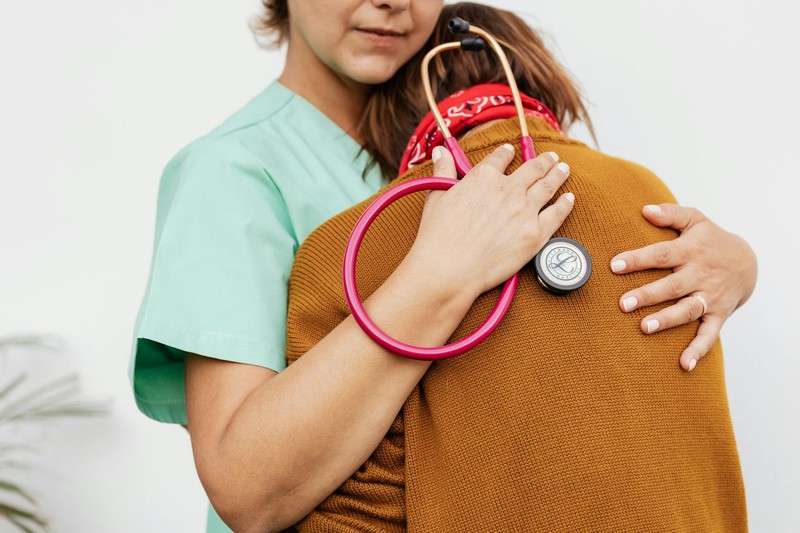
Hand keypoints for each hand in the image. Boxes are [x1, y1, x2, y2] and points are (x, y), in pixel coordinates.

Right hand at [407, 144, 574, 299]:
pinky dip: (565, 204)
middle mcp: (509, 189)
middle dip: (543, 161)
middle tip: (551, 157)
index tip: (510, 151)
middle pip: (532, 169)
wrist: (449, 268)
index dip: (507, 152)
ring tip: (563, 168)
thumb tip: (440, 152)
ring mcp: (525, 211)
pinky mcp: (536, 234)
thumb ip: (443, 172)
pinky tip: (569, 198)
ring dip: (557, 175)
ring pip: (548, 186)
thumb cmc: (438, 236)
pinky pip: (557, 214)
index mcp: (483, 177)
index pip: (500, 157)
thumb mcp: (436, 196)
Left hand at [609, 203, 756, 371]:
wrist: (748, 262)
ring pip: (687, 310)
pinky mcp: (718, 315)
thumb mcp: (695, 220)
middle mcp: (700, 275)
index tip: (614, 265)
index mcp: (690, 251)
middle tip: (623, 303)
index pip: (661, 254)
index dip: (638, 259)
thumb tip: (645, 209)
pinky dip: (698, 350)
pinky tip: (684, 364)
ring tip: (644, 328)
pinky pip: (709, 335)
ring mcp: (709, 297)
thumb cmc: (711, 240)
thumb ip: (670, 214)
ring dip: (667, 320)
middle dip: (648, 295)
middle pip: (672, 286)